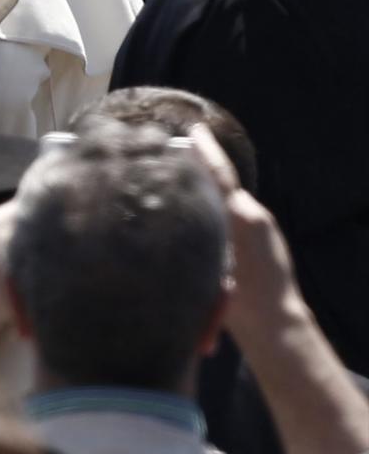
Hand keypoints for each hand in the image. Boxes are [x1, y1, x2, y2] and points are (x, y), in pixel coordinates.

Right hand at [188, 124, 296, 337]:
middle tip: (176, 155)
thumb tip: (184, 206)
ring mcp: (263, 227)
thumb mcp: (211, 264)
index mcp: (240, 216)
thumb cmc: (239, 303)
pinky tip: (202, 227)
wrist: (276, 324)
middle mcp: (253, 215)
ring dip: (209, 198)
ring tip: (180, 195)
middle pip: (222, 185)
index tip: (194, 129)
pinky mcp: (265, 240)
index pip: (219, 173)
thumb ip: (202, 229)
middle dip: (201, 170)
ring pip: (229, 204)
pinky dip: (220, 216)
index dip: (205, 150)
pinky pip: (237, 219)